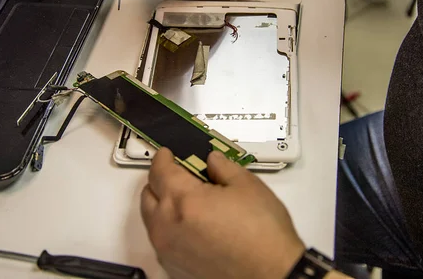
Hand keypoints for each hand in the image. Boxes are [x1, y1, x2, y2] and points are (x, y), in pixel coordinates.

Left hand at [141, 148, 304, 278]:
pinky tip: (192, 225)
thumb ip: (223, 167)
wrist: (273, 274)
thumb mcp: (247, 186)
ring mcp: (168, 250)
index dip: (163, 158)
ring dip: (163, 205)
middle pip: (148, 194)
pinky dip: (170, 228)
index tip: (167, 155)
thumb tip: (213, 161)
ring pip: (152, 219)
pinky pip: (162, 241)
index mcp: (183, 200)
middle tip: (180, 175)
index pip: (159, 171)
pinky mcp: (174, 268)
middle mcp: (168, 226)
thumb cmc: (264, 237)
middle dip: (160, 181)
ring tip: (189, 201)